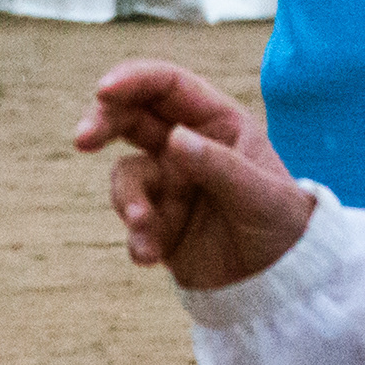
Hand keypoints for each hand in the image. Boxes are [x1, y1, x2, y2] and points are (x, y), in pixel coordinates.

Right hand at [72, 62, 318, 289]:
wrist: (281, 284)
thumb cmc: (281, 227)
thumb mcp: (258, 194)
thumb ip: (216, 165)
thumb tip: (173, 138)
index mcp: (217, 123)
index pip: (166, 86)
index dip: (133, 80)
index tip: (103, 91)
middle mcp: (187, 146)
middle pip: (130, 119)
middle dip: (102, 124)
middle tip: (82, 140)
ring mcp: (169, 184)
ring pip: (126, 176)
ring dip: (127, 200)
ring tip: (143, 228)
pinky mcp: (158, 222)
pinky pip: (132, 222)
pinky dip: (136, 238)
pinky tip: (149, 257)